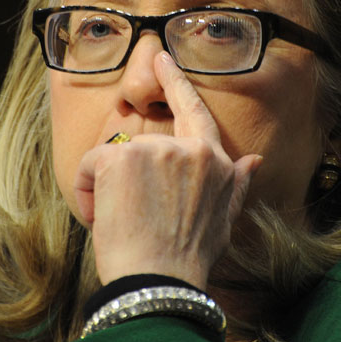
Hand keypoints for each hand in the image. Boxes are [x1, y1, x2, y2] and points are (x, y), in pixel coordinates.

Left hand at [74, 51, 262, 289]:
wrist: (160, 283)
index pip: (195, 112)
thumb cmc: (188, 259)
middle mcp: (189, 149)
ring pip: (115, 157)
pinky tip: (98, 216)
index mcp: (215, 162)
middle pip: (143, 148)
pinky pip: (90, 164)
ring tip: (118, 224)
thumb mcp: (222, 220)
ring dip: (106, 187)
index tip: (163, 58)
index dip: (177, 83)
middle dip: (128, 178)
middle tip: (130, 218)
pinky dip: (85, 189)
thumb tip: (255, 160)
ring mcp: (156, 149)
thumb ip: (236, 185)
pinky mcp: (123, 156)